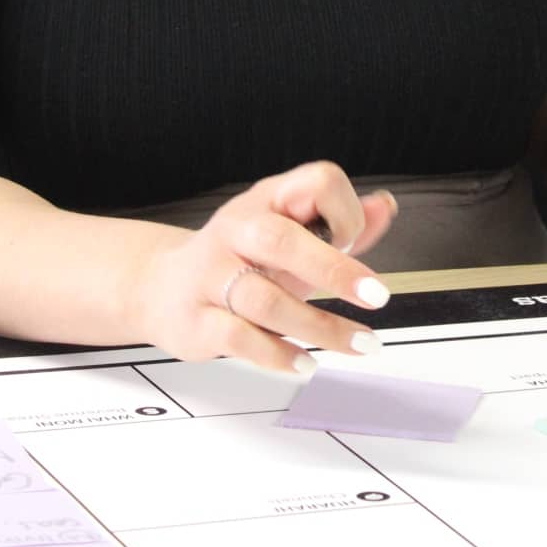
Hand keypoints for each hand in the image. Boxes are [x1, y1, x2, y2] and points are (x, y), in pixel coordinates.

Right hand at [129, 161, 397, 372]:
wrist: (161, 286)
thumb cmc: (239, 258)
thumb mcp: (291, 233)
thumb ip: (339, 224)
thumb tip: (384, 207)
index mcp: (267, 200)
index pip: (315, 184)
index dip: (346, 212)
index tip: (357, 243)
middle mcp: (235, 230)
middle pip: (281, 240)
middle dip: (334, 268)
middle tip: (376, 296)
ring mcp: (211, 275)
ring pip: (264, 299)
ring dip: (319, 327)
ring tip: (359, 343)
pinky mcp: (196, 320)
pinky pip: (238, 338)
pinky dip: (278, 355)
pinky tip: (305, 363)